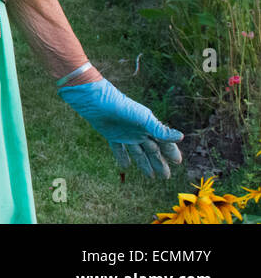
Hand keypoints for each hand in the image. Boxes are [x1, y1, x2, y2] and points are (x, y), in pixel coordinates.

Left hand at [58, 78, 183, 178]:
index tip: (178, 162)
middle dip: (159, 163)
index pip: (163, 141)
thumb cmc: (122, 106)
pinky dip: (122, 157)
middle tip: (166, 177)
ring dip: (144, 164)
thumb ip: (160, 130)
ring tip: (151, 176)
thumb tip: (181, 137)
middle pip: (152, 150)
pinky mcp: (112, 135)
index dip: (170, 151)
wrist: (96, 100)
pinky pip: (119, 149)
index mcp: (148, 126)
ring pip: (138, 152)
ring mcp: (125, 134)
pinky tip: (125, 167)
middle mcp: (138, 131)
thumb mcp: (143, 119)